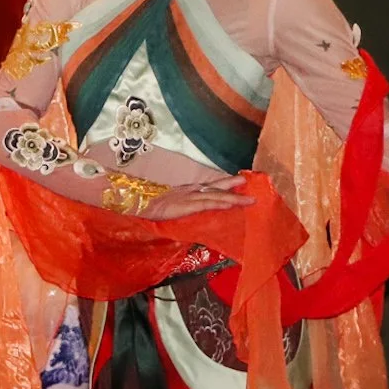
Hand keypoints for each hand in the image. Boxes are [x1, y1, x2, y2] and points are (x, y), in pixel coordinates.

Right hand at [138, 176, 253, 220]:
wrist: (139, 203)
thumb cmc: (150, 204)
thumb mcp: (168, 204)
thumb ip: (180, 204)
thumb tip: (187, 207)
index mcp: (187, 190)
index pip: (208, 186)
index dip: (223, 183)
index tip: (237, 181)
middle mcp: (191, 191)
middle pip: (215, 186)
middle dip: (232, 184)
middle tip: (247, 181)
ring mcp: (190, 197)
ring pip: (217, 196)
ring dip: (234, 197)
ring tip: (250, 199)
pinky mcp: (188, 205)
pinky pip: (207, 203)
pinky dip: (220, 203)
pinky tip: (231, 204)